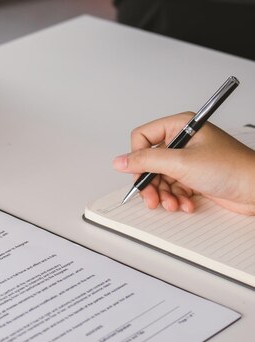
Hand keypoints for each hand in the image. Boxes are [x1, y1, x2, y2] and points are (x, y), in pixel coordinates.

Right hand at [113, 113, 254, 214]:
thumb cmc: (232, 168)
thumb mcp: (181, 163)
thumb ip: (146, 161)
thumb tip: (120, 161)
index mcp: (180, 126)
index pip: (142, 137)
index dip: (138, 157)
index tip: (141, 174)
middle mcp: (182, 141)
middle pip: (148, 162)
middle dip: (151, 184)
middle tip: (153, 198)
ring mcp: (188, 160)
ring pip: (159, 178)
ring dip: (164, 195)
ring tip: (173, 203)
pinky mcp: (193, 177)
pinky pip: (172, 188)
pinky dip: (176, 199)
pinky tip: (186, 203)